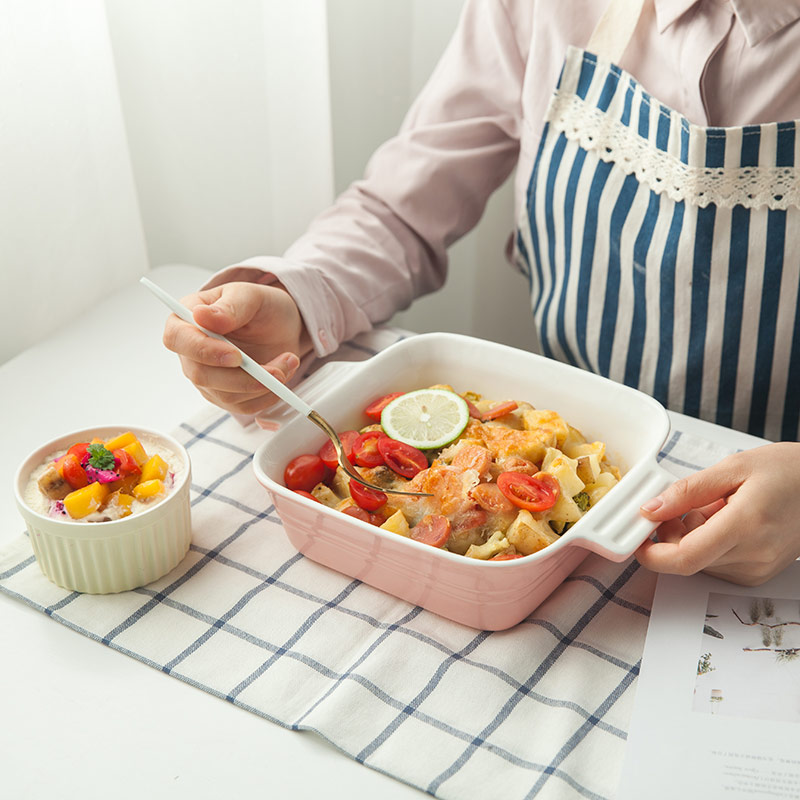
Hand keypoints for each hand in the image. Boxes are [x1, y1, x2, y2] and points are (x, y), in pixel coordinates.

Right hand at [162, 281, 312, 415]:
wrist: (282, 326)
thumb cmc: (262, 307)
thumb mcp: (252, 297)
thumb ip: (230, 307)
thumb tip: (201, 316)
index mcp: (186, 319)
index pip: (177, 339)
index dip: (203, 351)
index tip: (235, 355)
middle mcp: (191, 353)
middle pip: (200, 375)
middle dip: (242, 377)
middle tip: (276, 369)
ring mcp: (207, 377)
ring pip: (225, 395)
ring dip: (262, 384)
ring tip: (287, 362)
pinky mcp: (226, 395)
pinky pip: (243, 407)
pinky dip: (268, 395)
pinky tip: (282, 374)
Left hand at [635, 442, 799, 584]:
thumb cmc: (788, 471)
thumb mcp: (732, 468)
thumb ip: (686, 491)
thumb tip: (650, 509)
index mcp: (745, 525)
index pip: (685, 558)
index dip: (651, 555)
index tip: (637, 540)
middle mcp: (753, 555)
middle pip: (688, 559)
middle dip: (670, 534)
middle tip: (678, 505)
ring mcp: (758, 569)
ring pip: (700, 562)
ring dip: (690, 537)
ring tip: (712, 507)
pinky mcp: (760, 573)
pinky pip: (717, 564)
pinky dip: (707, 543)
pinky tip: (723, 519)